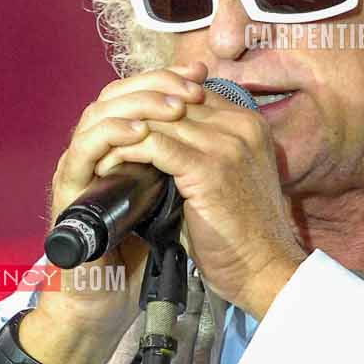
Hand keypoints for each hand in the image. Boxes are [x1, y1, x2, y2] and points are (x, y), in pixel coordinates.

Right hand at [37, 62, 218, 358]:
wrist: (111, 295)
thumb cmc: (141, 249)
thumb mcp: (172, 195)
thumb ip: (181, 161)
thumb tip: (215, 129)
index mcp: (116, 146)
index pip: (136, 94)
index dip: (167, 79)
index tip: (200, 76)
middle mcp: (93, 148)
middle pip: (116, 93)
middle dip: (156, 84)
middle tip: (190, 87)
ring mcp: (78, 166)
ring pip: (98, 112)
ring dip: (138, 104)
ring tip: (174, 108)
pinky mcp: (67, 188)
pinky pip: (84, 148)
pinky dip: (112, 135)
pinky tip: (141, 135)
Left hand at [85, 70, 306, 319]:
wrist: (264, 270)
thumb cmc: (241, 234)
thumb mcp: (225, 179)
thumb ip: (201, 153)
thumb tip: (153, 141)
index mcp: (248, 123)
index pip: (188, 92)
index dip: (151, 105)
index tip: (122, 125)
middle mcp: (241, 125)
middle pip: (171, 99)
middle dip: (131, 116)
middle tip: (102, 136)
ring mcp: (227, 144)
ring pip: (158, 118)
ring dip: (122, 134)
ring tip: (99, 152)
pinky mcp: (210, 168)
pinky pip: (154, 145)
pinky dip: (126, 152)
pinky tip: (109, 165)